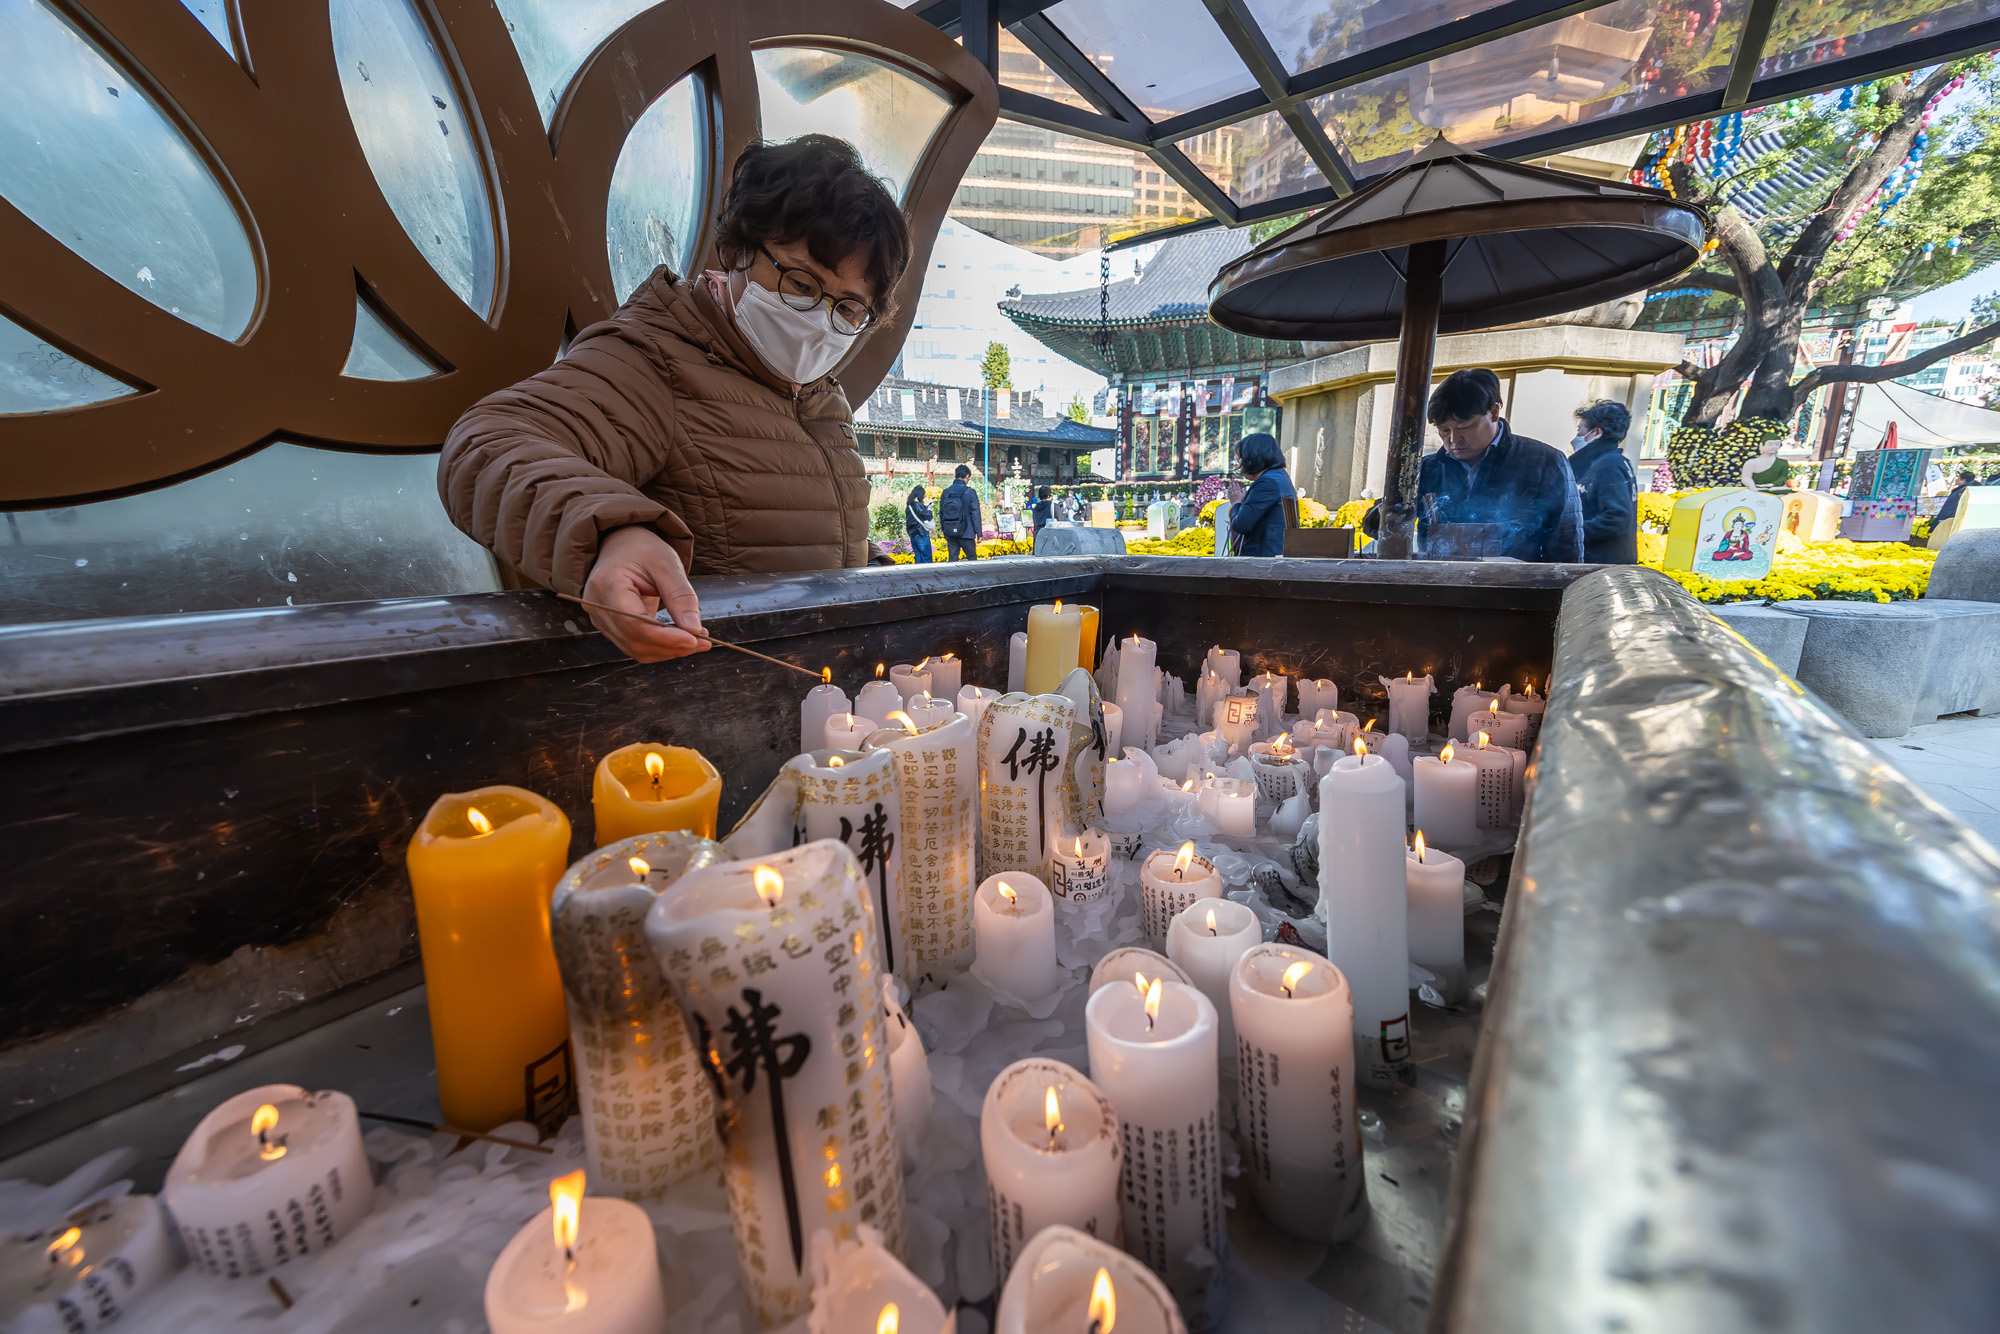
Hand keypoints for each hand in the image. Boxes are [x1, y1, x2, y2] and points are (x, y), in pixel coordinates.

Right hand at [581, 526, 708, 662]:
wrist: (622, 544)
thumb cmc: (642, 549)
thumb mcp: (667, 564)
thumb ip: (680, 596)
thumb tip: (694, 630)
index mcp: (608, 584)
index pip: (634, 623)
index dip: (665, 637)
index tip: (694, 639)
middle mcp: (598, 606)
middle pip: (635, 640)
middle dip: (671, 646)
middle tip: (704, 642)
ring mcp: (601, 619)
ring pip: (636, 649)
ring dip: (669, 650)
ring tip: (698, 640)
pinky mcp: (610, 627)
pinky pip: (636, 645)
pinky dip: (661, 646)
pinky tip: (682, 639)